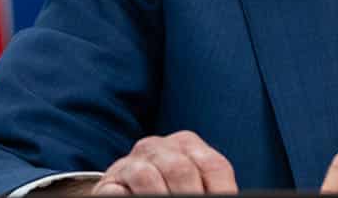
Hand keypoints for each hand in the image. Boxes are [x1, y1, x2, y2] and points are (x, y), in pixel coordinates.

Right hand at [94, 131, 237, 194]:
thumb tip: (229, 197)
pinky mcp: (108, 184)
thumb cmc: (169, 190)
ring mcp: (129, 163)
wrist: (125, 192)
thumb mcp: (193, 185)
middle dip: (191, 197)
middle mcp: (156, 147)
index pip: (213, 166)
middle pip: (181, 169)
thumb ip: (212, 189)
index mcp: (186, 144)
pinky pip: (117, 191)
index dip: (222, 190)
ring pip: (147, 176)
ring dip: (160, 197)